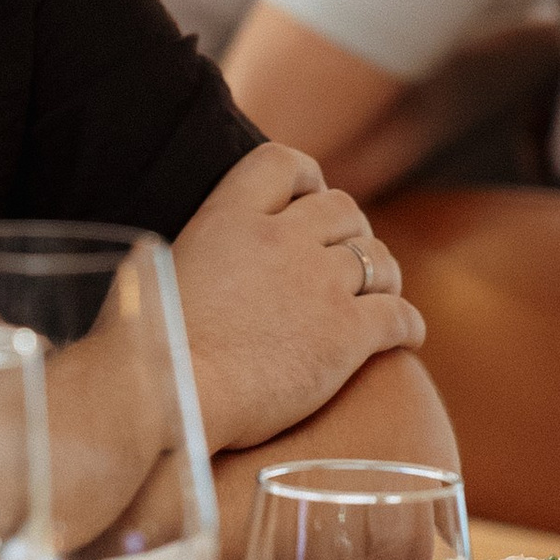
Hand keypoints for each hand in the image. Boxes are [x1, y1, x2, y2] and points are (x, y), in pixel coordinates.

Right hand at [172, 146, 423, 453]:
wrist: (172, 396)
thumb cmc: (151, 350)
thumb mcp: (161, 273)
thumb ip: (198, 253)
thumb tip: (199, 263)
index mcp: (228, 217)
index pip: (282, 163)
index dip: (307, 179)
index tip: (309, 199)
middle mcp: (279, 239)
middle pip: (342, 209)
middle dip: (351, 231)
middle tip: (345, 260)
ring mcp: (318, 284)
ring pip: (378, 260)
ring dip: (382, 275)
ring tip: (379, 296)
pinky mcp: (345, 334)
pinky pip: (399, 315)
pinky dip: (408, 325)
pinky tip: (405, 338)